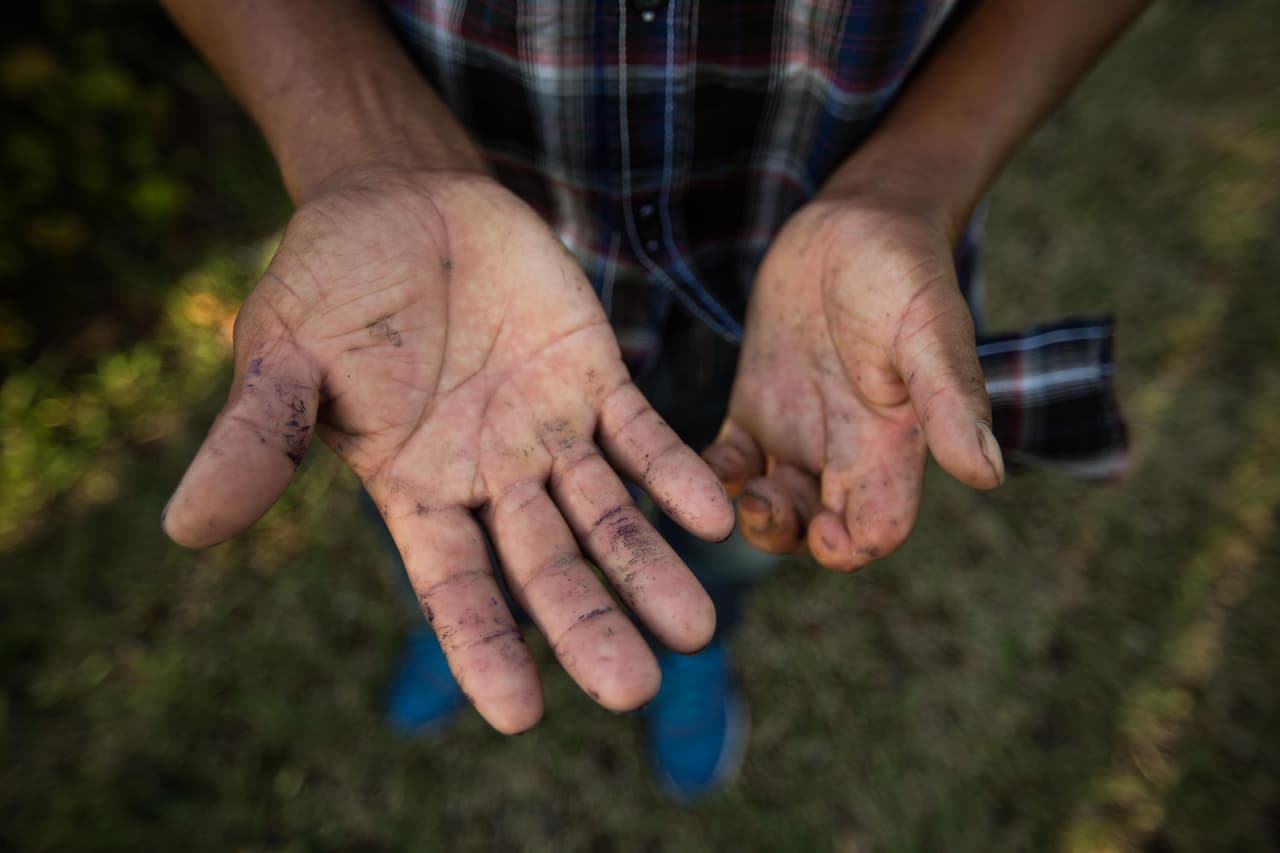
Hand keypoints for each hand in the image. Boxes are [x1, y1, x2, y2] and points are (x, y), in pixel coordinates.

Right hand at [162, 170, 733, 731]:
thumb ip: (259, 440)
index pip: (453, 585)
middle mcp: (491, 477)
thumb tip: (184, 530)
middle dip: (589, 625)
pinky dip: (675, 473)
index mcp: (416, 490)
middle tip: (636, 689)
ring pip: (607, 515)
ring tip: (699, 629)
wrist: (399, 199)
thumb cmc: (329, 285)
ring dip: (649, 567)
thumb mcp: (283, 356)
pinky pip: (642, 434)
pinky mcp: (595, 376)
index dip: (484, 647)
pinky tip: (713, 514)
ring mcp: (549, 431)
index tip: (522, 717)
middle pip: (547, 567)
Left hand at [703, 188, 1003, 570]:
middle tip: (763, 505)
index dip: (853, 546)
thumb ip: (951, 400)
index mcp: (892, 445)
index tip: (827, 527)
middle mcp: (845, 449)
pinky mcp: (757, 405)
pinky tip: (705, 464)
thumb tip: (988, 474)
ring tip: (740, 489)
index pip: (878, 527)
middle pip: (817, 529)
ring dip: (751, 516)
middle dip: (789, 537)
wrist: (854, 222)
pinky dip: (715, 478)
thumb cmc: (902, 270)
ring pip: (771, 505)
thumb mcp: (928, 330)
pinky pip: (730, 464)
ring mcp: (797, 430)